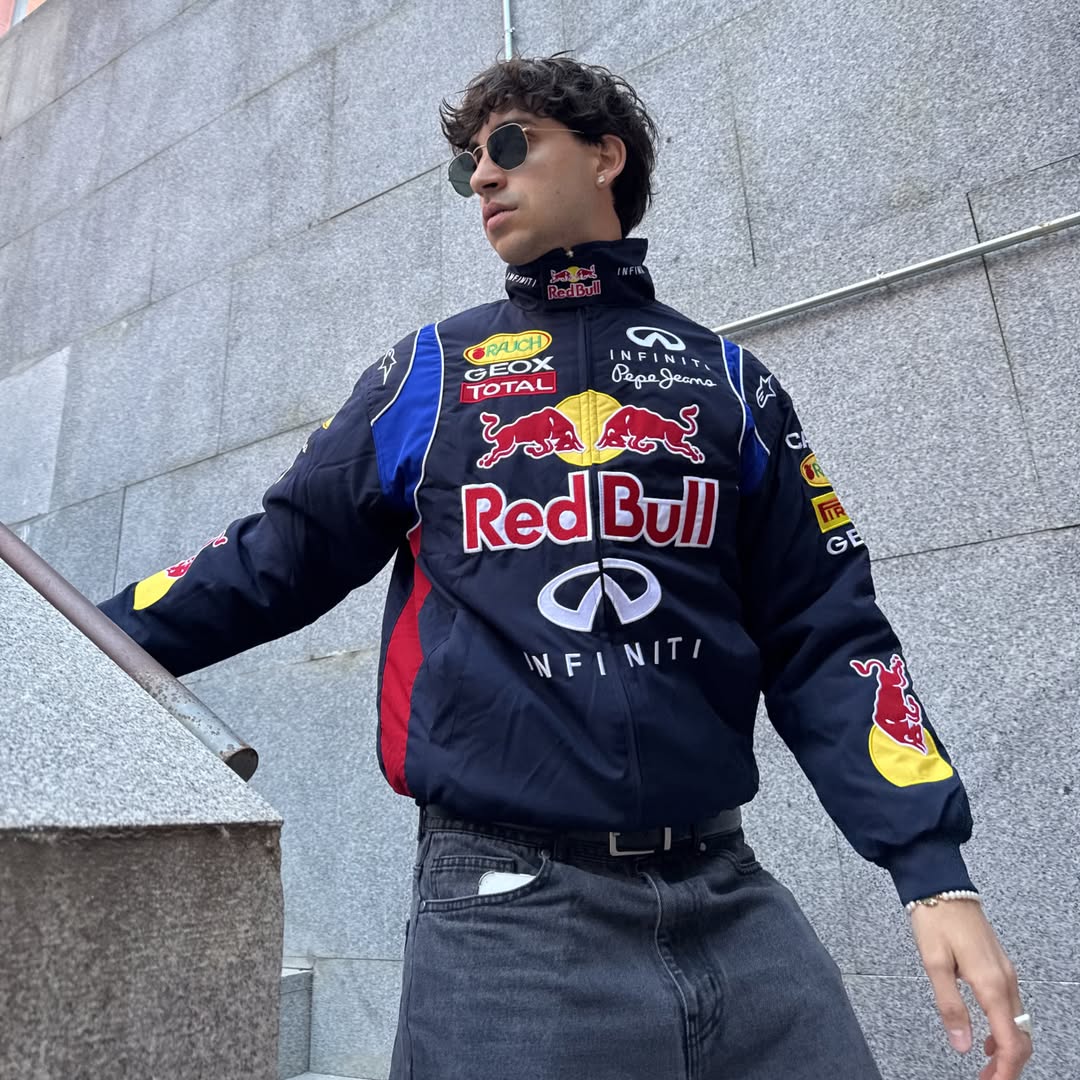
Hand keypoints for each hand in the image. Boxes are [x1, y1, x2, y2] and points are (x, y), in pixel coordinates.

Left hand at [909, 900, 1031, 1078]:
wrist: (942, 885)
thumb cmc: (936, 920)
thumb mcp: (934, 964)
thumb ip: (950, 1006)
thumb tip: (963, 1046)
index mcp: (992, 984)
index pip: (1011, 1041)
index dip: (1005, 1071)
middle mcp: (1006, 980)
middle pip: (1021, 1037)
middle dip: (1008, 1066)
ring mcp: (1006, 972)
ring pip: (1019, 1023)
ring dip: (1007, 1049)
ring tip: (986, 1066)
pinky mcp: (999, 966)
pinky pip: (1011, 1007)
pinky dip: (1005, 1029)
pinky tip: (987, 1036)